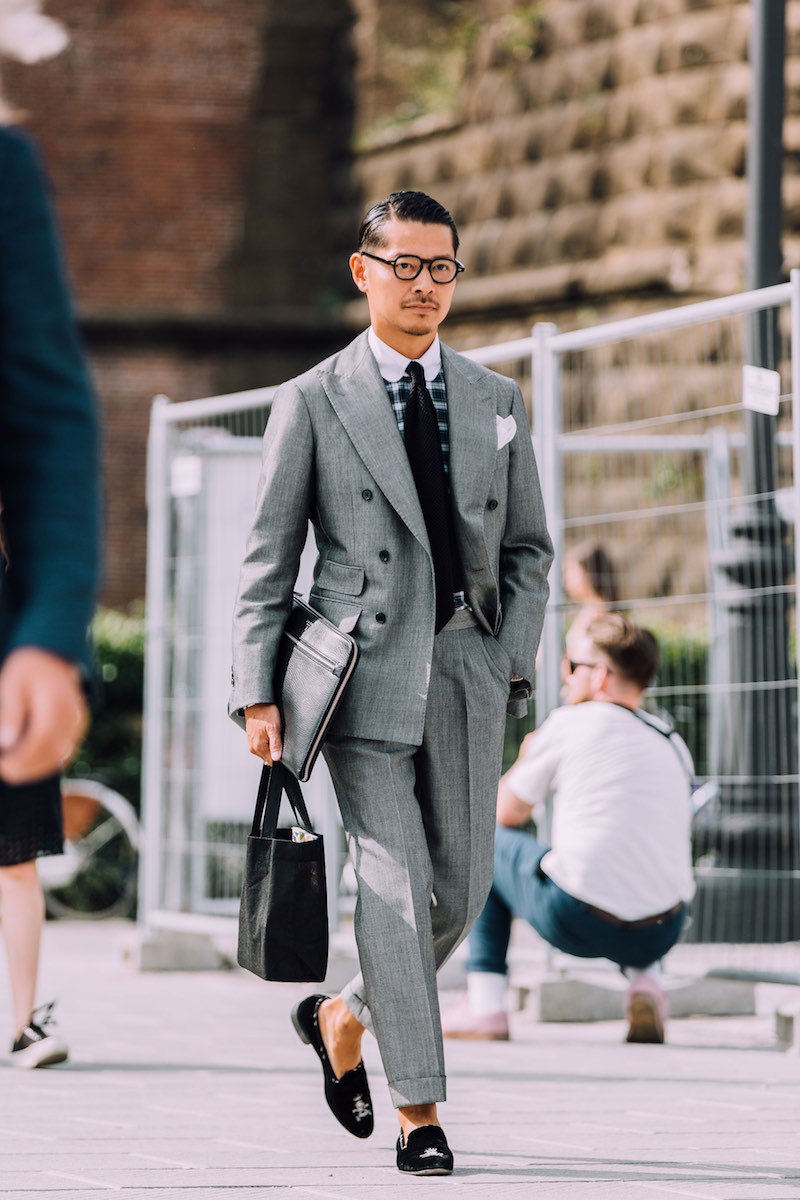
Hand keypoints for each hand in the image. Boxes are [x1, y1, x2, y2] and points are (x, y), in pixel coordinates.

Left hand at [0, 647, 87, 783]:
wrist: (52, 659)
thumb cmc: (27, 671)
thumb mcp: (11, 685)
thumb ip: (10, 713)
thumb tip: (6, 743)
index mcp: (56, 702)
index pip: (42, 739)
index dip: (23, 758)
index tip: (3, 765)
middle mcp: (73, 715)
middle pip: (53, 752)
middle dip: (27, 768)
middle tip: (5, 772)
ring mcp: (79, 723)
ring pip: (60, 757)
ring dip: (36, 768)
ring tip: (12, 769)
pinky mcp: (79, 728)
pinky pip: (65, 752)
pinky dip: (47, 762)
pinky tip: (28, 763)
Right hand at [245, 703, 282, 763]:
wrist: (256, 703)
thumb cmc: (265, 712)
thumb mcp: (274, 728)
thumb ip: (276, 745)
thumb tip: (277, 758)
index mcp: (258, 747)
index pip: (271, 761)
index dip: (280, 756)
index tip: (283, 748)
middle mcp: (253, 747)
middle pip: (269, 756)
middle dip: (276, 750)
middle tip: (278, 736)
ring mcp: (252, 743)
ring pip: (266, 751)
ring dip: (272, 744)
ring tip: (273, 732)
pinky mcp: (252, 738)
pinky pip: (262, 745)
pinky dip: (268, 740)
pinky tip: (269, 731)